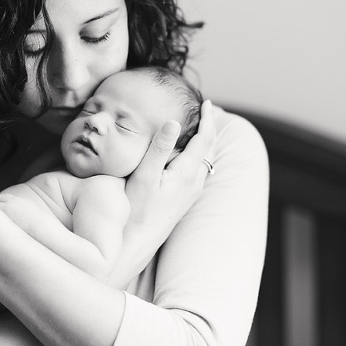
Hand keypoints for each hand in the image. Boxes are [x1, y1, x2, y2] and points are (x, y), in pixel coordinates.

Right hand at [125, 99, 216, 232]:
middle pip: (209, 149)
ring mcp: (191, 193)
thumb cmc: (136, 209)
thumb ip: (160, 148)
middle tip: (204, 111)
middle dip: (209, 128)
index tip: (205, 103)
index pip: (205, 139)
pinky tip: (185, 154)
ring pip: (205, 161)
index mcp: (187, 173)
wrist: (136, 242)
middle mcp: (195, 183)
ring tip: (197, 128)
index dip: (207, 119)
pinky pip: (198, 171)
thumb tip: (173, 122)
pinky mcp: (185, 199)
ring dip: (204, 142)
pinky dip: (197, 155)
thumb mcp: (144, 175)